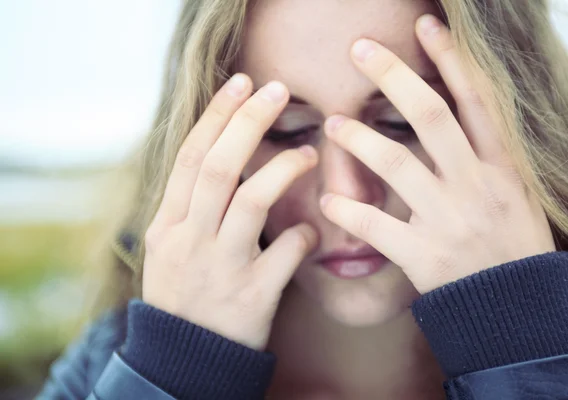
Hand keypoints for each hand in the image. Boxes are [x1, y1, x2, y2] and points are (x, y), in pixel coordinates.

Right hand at [142, 75, 318, 349]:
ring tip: (309, 153)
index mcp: (167, 225)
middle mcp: (190, 240)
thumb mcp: (169, 248)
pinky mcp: (252, 298)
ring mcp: (220, 269)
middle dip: (249, 122)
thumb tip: (221, 155)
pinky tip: (312, 229)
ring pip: (251, 202)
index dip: (217, 116)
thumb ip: (190, 206)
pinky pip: (285, 254)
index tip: (242, 83)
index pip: (191, 157)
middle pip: (219, 167)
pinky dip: (303, 235)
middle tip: (278, 90)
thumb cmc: (183, 296)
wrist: (184, 362)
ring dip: (284, 170)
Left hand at [319, 14, 555, 293]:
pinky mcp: (425, 256)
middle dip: (394, 78)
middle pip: (432, 117)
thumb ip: (487, 159)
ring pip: (397, 163)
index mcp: (501, 168)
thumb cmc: (512, 249)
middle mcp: (476, 184)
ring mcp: (450, 219)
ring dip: (359, 139)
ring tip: (332, 123)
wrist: (517, 311)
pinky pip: (378, 226)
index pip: (476, 100)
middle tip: (360, 50)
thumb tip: (458, 116)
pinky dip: (349, 211)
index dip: (451, 60)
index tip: (425, 26)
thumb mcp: (515, 196)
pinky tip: (328, 202)